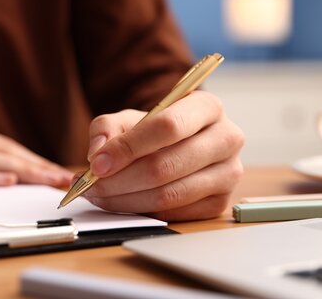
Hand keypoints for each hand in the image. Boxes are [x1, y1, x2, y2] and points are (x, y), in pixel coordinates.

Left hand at [82, 91, 243, 220]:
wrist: (181, 146)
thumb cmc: (156, 130)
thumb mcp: (130, 118)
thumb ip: (107, 128)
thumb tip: (97, 153)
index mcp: (208, 107)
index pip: (168, 127)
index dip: (128, 148)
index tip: (97, 163)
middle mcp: (227, 138)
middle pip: (166, 165)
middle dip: (120, 180)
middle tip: (92, 185)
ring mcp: (229, 173)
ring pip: (169, 194)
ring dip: (126, 199)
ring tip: (101, 195)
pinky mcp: (220, 202)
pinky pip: (175, 214)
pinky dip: (142, 212)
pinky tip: (123, 202)